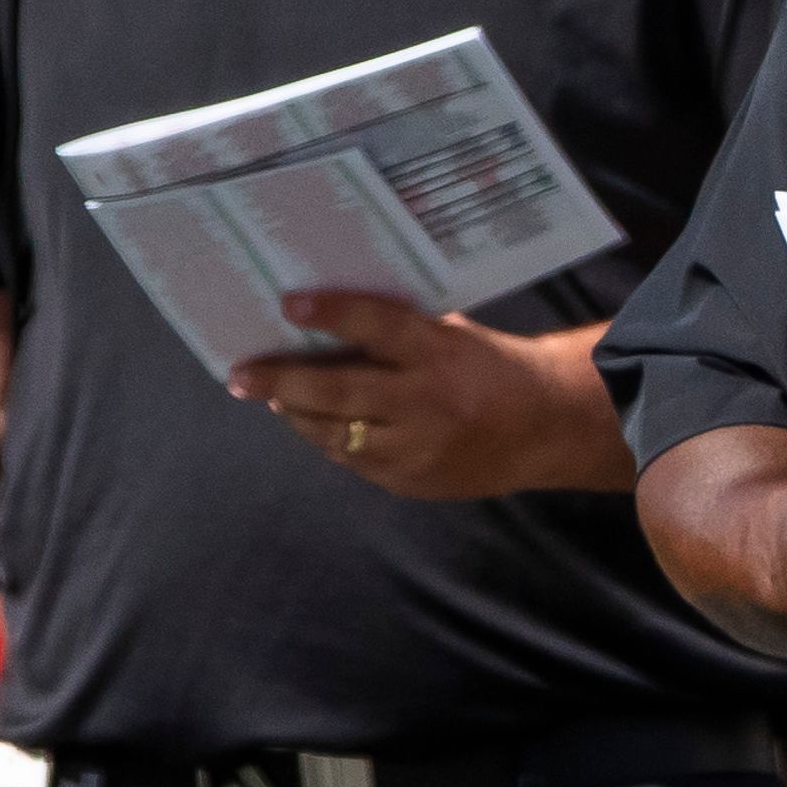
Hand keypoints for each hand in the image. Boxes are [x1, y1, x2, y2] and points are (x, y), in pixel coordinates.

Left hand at [227, 294, 626, 499]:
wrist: (545, 429)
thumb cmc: (491, 367)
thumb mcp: (452, 336)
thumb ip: (400, 332)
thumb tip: (328, 324)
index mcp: (441, 354)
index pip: (379, 326)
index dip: (333, 314)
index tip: (288, 303)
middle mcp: (426, 403)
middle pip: (338, 391)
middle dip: (281, 382)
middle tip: (241, 373)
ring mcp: (416, 449)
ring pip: (334, 433)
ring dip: (295, 414)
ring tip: (267, 396)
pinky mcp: (410, 482)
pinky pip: (352, 460)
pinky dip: (328, 438)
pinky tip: (312, 422)